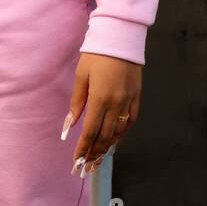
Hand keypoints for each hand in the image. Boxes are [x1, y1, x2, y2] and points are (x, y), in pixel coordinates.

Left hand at [62, 53, 140, 175]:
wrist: (121, 36)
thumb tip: (70, 126)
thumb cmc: (96, 53)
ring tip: (97, 161)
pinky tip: (115, 144)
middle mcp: (116, 103)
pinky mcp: (137, 97)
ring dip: (107, 148)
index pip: (90, 131)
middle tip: (86, 168)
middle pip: (105, 136)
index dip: (83, 148)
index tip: (76, 162)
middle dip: (94, 154)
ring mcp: (129, 101)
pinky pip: (130, 123)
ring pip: (119, 133)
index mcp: (100, 98)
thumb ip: (77, 102)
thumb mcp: (81, 75)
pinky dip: (122, 136)